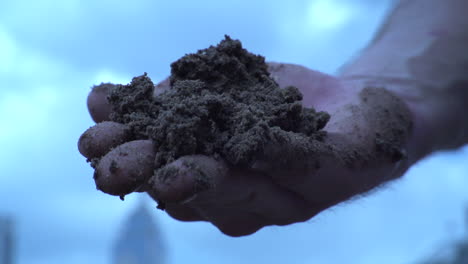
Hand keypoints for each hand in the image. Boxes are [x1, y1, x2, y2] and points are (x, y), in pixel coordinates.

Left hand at [78, 62, 412, 236]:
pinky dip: (133, 107)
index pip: (226, 198)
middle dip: (144, 170)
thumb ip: (300, 157)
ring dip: (125, 142)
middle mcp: (229, 184)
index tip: (168, 178)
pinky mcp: (203, 118)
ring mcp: (211, 150)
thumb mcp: (344, 151)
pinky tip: (103, 99)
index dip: (198, 186)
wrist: (353, 111)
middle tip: (107, 164)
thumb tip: (253, 149)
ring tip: (96, 130)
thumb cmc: (360, 138)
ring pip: (160, 153)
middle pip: (178, 182)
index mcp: (264, 201)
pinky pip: (162, 116)